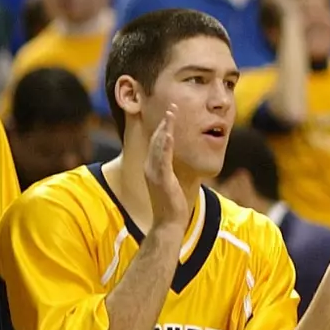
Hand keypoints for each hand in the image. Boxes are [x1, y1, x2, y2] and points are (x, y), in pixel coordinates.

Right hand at [144, 111, 194, 234]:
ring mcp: (154, 173)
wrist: (169, 223)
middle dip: (164, 123)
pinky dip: (165, 145)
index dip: (163, 127)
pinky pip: (163, 159)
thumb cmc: (172, 204)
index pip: (157, 143)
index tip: (170, 113)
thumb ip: (172, 170)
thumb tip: (179, 160)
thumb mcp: (171, 182)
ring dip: (165, 128)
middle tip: (171, 106)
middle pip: (156, 140)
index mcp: (153, 167)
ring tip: (170, 114)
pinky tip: (169, 134)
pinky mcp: (161, 179)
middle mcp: (150, 167)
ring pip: (159, 146)